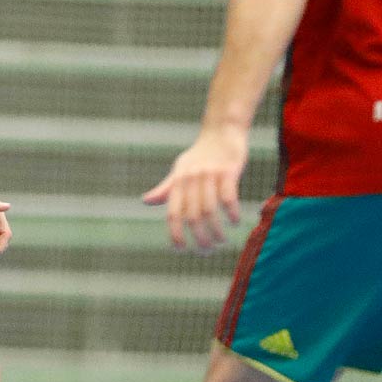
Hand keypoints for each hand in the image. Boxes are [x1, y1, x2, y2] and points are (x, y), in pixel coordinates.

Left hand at [142, 126, 247, 251]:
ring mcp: (210, 175)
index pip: (173, 214)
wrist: (222, 131)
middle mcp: (191, 179)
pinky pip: (229, 197)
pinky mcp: (228, 170)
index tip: (182, 250)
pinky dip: (232, 213)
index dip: (175, 234)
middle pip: (192, 217)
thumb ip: (166, 188)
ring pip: (210, 211)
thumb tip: (145, 201)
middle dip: (200, 239)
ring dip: (217, 231)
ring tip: (222, 241)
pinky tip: (236, 222)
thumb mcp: (180, 170)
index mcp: (178, 182)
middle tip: (207, 251)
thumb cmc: (200, 154)